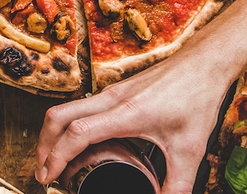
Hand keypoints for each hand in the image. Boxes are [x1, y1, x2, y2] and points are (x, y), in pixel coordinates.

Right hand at [36, 56, 231, 193]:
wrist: (203, 64)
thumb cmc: (196, 98)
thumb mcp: (190, 149)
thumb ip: (177, 185)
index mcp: (125, 113)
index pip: (76, 134)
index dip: (57, 158)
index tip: (49, 177)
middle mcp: (110, 99)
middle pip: (57, 117)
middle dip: (43, 145)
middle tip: (43, 171)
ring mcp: (110, 93)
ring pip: (65, 109)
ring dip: (52, 134)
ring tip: (54, 160)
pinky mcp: (115, 91)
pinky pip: (80, 107)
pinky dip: (68, 126)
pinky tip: (78, 143)